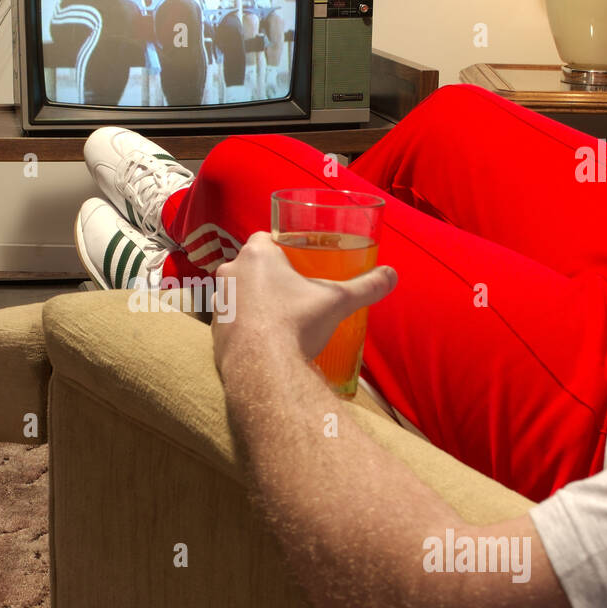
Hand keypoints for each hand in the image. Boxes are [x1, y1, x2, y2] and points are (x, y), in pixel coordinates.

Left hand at [211, 231, 396, 378]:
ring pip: (238, 294)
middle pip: (250, 266)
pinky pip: (231, 322)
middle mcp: (230, 273)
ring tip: (279, 317)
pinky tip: (264, 340)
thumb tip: (392, 276)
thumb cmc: (297, 323)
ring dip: (253, 301)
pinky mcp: (214, 332)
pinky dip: (245, 327)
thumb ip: (366, 286)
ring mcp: (219, 303)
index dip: (280, 246)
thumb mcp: (339, 301)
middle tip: (293, 290)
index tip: (296, 259)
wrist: (263, 369)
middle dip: (268, 275)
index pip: (264, 238)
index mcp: (256, 255)